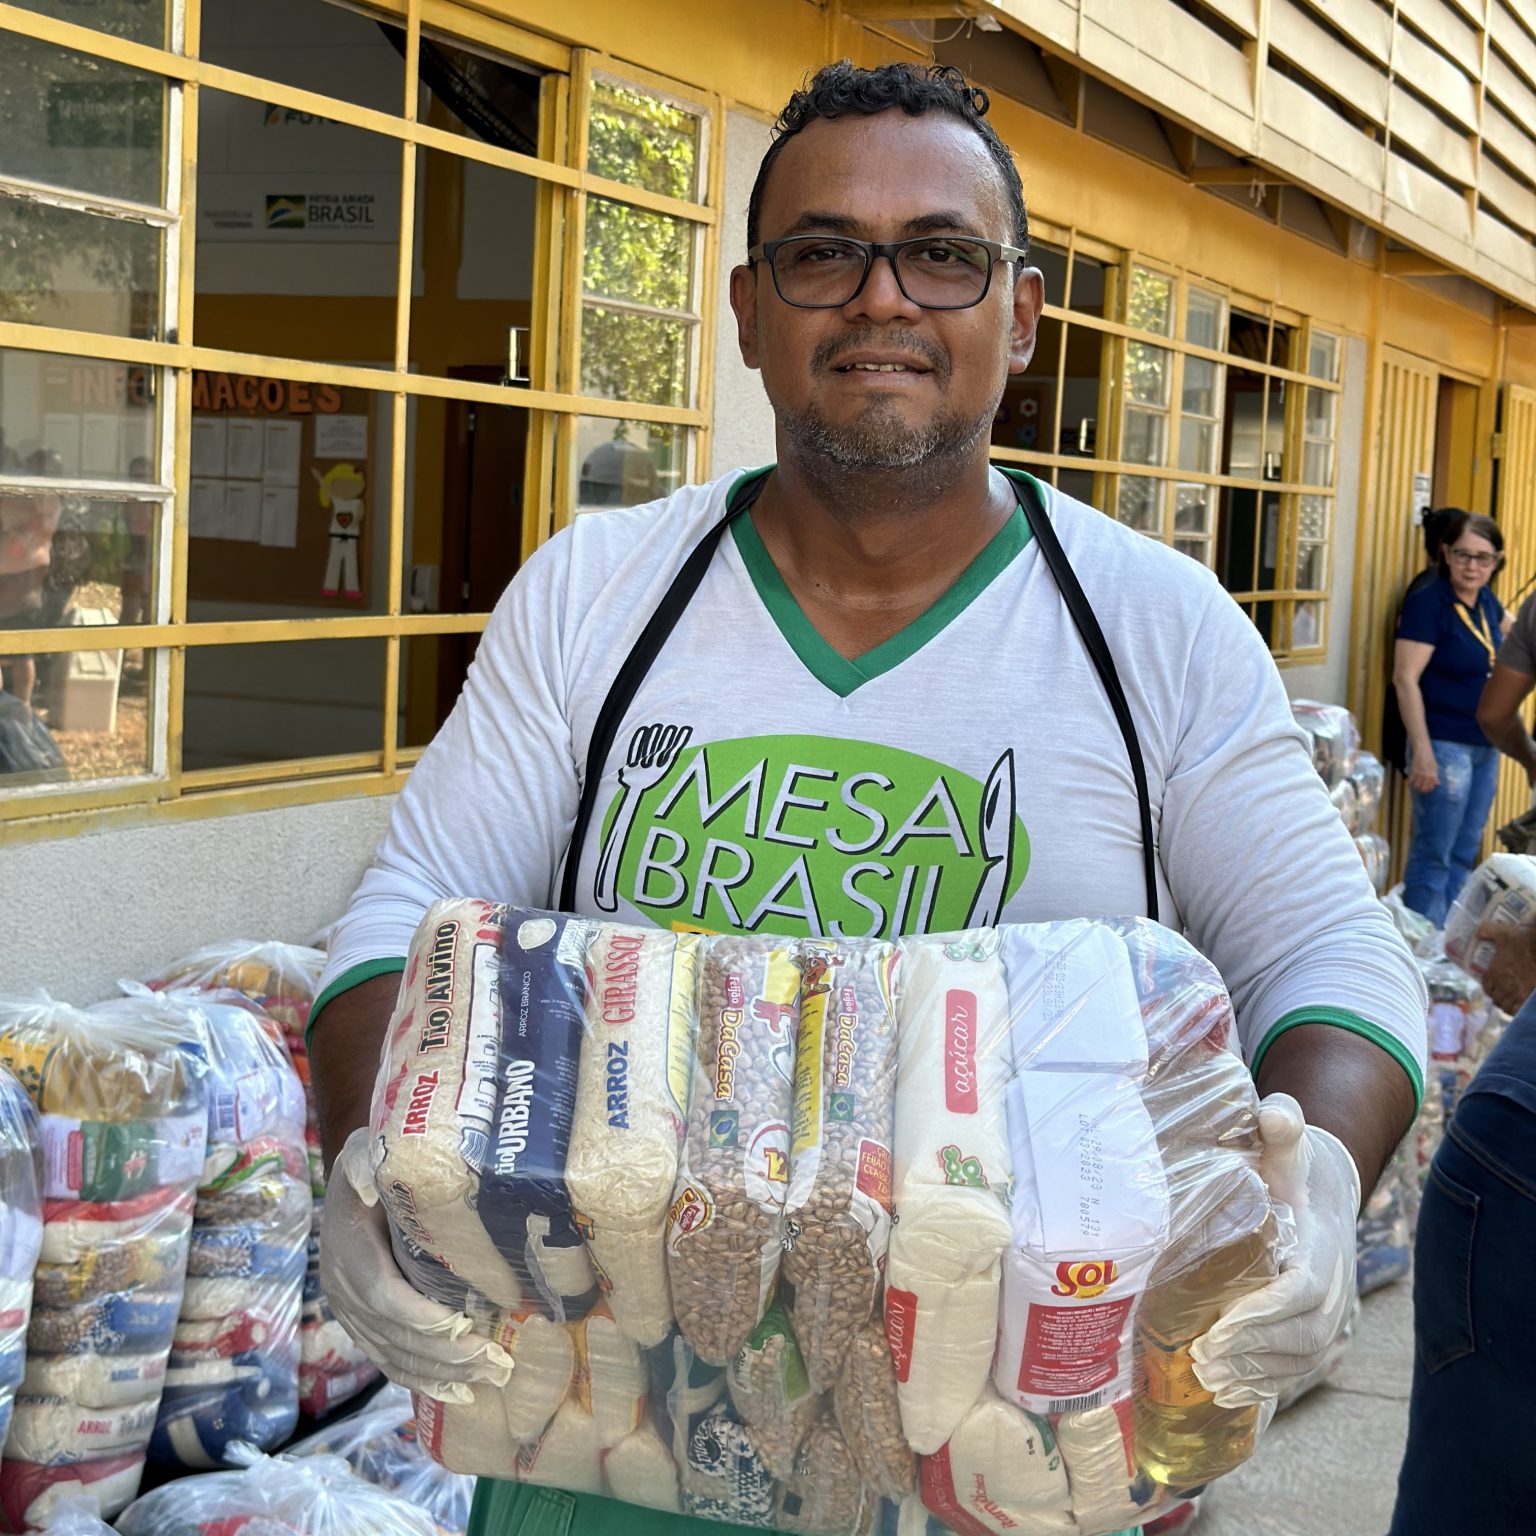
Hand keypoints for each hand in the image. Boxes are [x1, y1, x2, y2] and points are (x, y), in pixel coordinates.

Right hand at [319, 1128, 513, 1401]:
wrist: (352, 1181)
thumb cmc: (373, 1162)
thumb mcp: (364, 1150)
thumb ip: (366, 1162)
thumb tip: (369, 1177)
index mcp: (347, 1248)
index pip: (382, 1294)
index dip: (418, 1316)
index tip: (461, 1326)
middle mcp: (343, 1289)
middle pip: (394, 1335)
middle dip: (445, 1355)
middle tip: (497, 1362)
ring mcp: (351, 1314)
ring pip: (394, 1356)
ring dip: (442, 1373)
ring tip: (490, 1378)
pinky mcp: (364, 1326)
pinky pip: (390, 1361)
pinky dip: (423, 1380)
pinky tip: (458, 1393)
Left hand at [1188, 1094, 1359, 1407]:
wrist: (1326, 1194)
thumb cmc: (1292, 1170)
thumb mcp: (1287, 1145)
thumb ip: (1281, 1127)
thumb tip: (1273, 1114)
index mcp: (1321, 1246)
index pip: (1299, 1293)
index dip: (1261, 1316)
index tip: (1216, 1329)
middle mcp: (1335, 1286)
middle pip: (1301, 1335)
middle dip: (1250, 1353)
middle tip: (1199, 1359)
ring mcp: (1333, 1313)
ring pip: (1303, 1358)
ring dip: (1256, 1374)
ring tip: (1206, 1377)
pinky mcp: (1322, 1330)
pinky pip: (1302, 1368)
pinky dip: (1268, 1385)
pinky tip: (1228, 1392)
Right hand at [1408, 747, 1438, 793]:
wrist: (1423, 751)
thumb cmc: (1430, 758)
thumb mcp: (1435, 767)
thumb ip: (1435, 776)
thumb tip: (1437, 784)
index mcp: (1433, 775)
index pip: (1430, 787)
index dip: (1428, 790)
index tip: (1426, 790)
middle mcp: (1427, 776)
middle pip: (1423, 788)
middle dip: (1421, 790)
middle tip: (1419, 790)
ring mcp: (1420, 774)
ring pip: (1416, 785)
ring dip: (1415, 787)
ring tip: (1415, 786)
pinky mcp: (1414, 771)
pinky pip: (1411, 780)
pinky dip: (1410, 782)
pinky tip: (1411, 782)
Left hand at [1473, 920, 1535, 1013]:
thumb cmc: (1524, 941)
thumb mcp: (1504, 933)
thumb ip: (1488, 930)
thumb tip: (1477, 931)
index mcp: (1493, 973)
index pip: (1486, 986)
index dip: (1490, 987)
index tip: (1494, 986)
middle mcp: (1502, 986)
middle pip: (1496, 998)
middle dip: (1499, 997)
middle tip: (1504, 994)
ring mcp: (1516, 994)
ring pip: (1507, 1006)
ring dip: (1508, 1005)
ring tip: (1512, 1002)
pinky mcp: (1529, 999)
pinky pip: (1520, 1010)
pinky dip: (1518, 1010)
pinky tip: (1522, 1007)